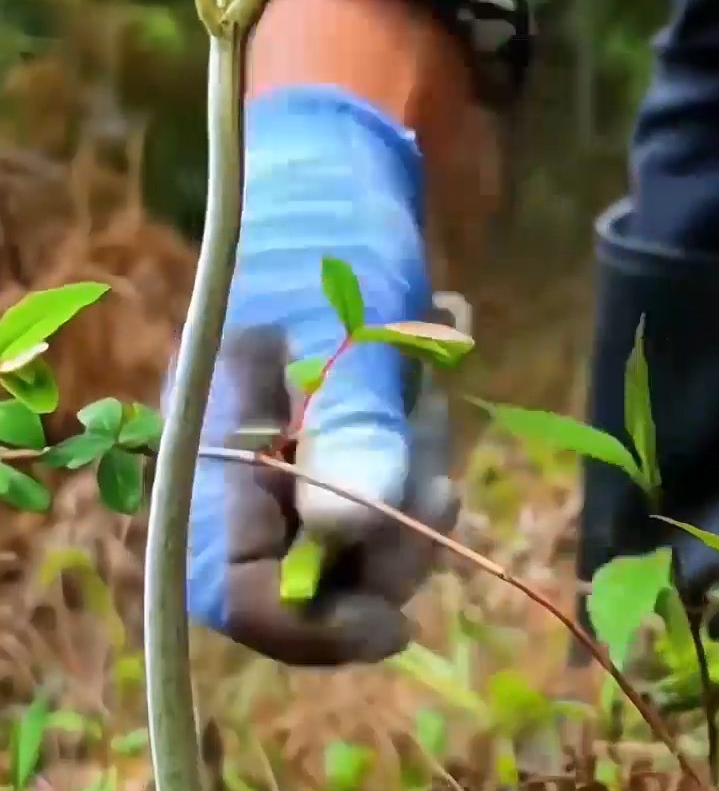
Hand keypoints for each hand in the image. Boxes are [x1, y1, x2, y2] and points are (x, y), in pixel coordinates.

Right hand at [182, 86, 458, 666]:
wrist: (339, 164)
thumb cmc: (328, 229)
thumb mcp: (346, 323)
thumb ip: (349, 425)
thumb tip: (349, 533)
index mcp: (205, 452)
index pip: (240, 595)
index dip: (315, 626)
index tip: (399, 622)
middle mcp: (233, 472)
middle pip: (309, 583)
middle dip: (386, 552)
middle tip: (440, 487)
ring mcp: (281, 459)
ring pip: (355, 543)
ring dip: (409, 499)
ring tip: (429, 412)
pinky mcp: (327, 443)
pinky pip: (375, 497)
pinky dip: (411, 468)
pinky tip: (428, 406)